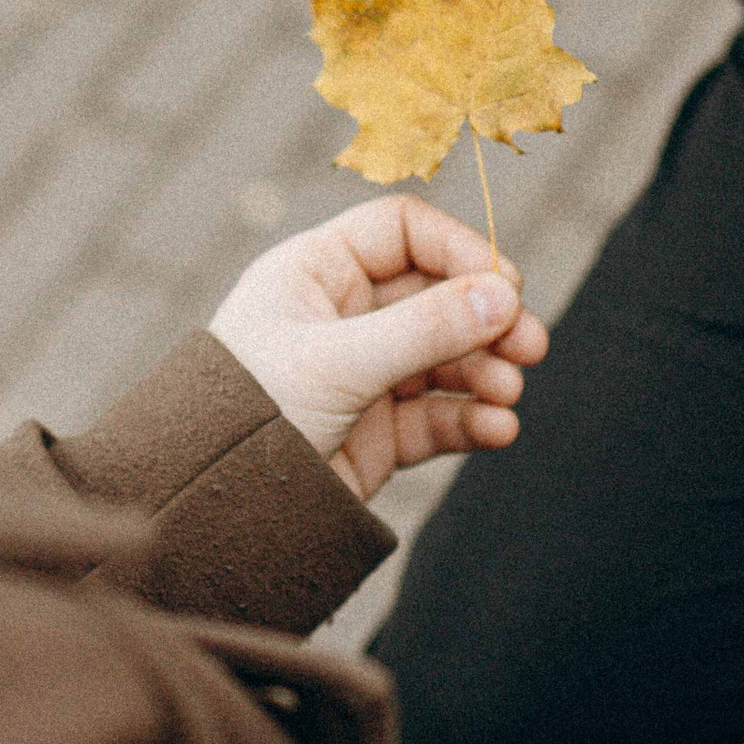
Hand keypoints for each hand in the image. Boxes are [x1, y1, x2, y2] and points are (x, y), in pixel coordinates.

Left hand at [209, 196, 548, 502]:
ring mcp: (364, 373)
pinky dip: (473, 418)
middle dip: (487, 320)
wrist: (213, 511)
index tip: (505, 283)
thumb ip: (425, 328)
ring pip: (447, 358)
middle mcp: (343, 315)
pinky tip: (498, 428)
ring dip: (486, 371)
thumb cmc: (250, 414)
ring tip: (508, 394)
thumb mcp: (337, 361)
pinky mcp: (379, 431)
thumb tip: (506, 296)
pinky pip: (439, 415)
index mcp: (316, 272)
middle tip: (530, 345)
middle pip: (438, 296)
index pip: (403, 232)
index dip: (459, 250)